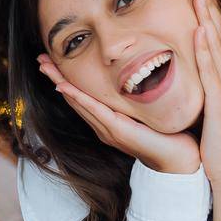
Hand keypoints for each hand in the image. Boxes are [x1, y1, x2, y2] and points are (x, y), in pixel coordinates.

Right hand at [36, 54, 200, 174]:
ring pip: (79, 102)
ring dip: (61, 82)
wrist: (179, 161)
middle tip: (41, 59)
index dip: (66, 79)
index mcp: (109, 122)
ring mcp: (108, 129)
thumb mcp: (148, 113)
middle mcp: (103, 126)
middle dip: (56, 77)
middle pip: (74, 98)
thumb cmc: (169, 136)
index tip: (54, 62)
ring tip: (46, 67)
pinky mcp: (118, 131)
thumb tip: (141, 76)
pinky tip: (66, 86)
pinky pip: (95, 110)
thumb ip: (140, 99)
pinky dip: (79, 97)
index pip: (83, 97)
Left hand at [191, 0, 220, 220]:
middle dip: (210, 9)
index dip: (210, 18)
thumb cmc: (218, 148)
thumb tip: (192, 80)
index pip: (217, 44)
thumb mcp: (210, 113)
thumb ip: (204, 94)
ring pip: (218, 50)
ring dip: (210, 21)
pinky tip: (202, 33)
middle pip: (220, 39)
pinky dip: (209, 52)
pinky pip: (214, 74)